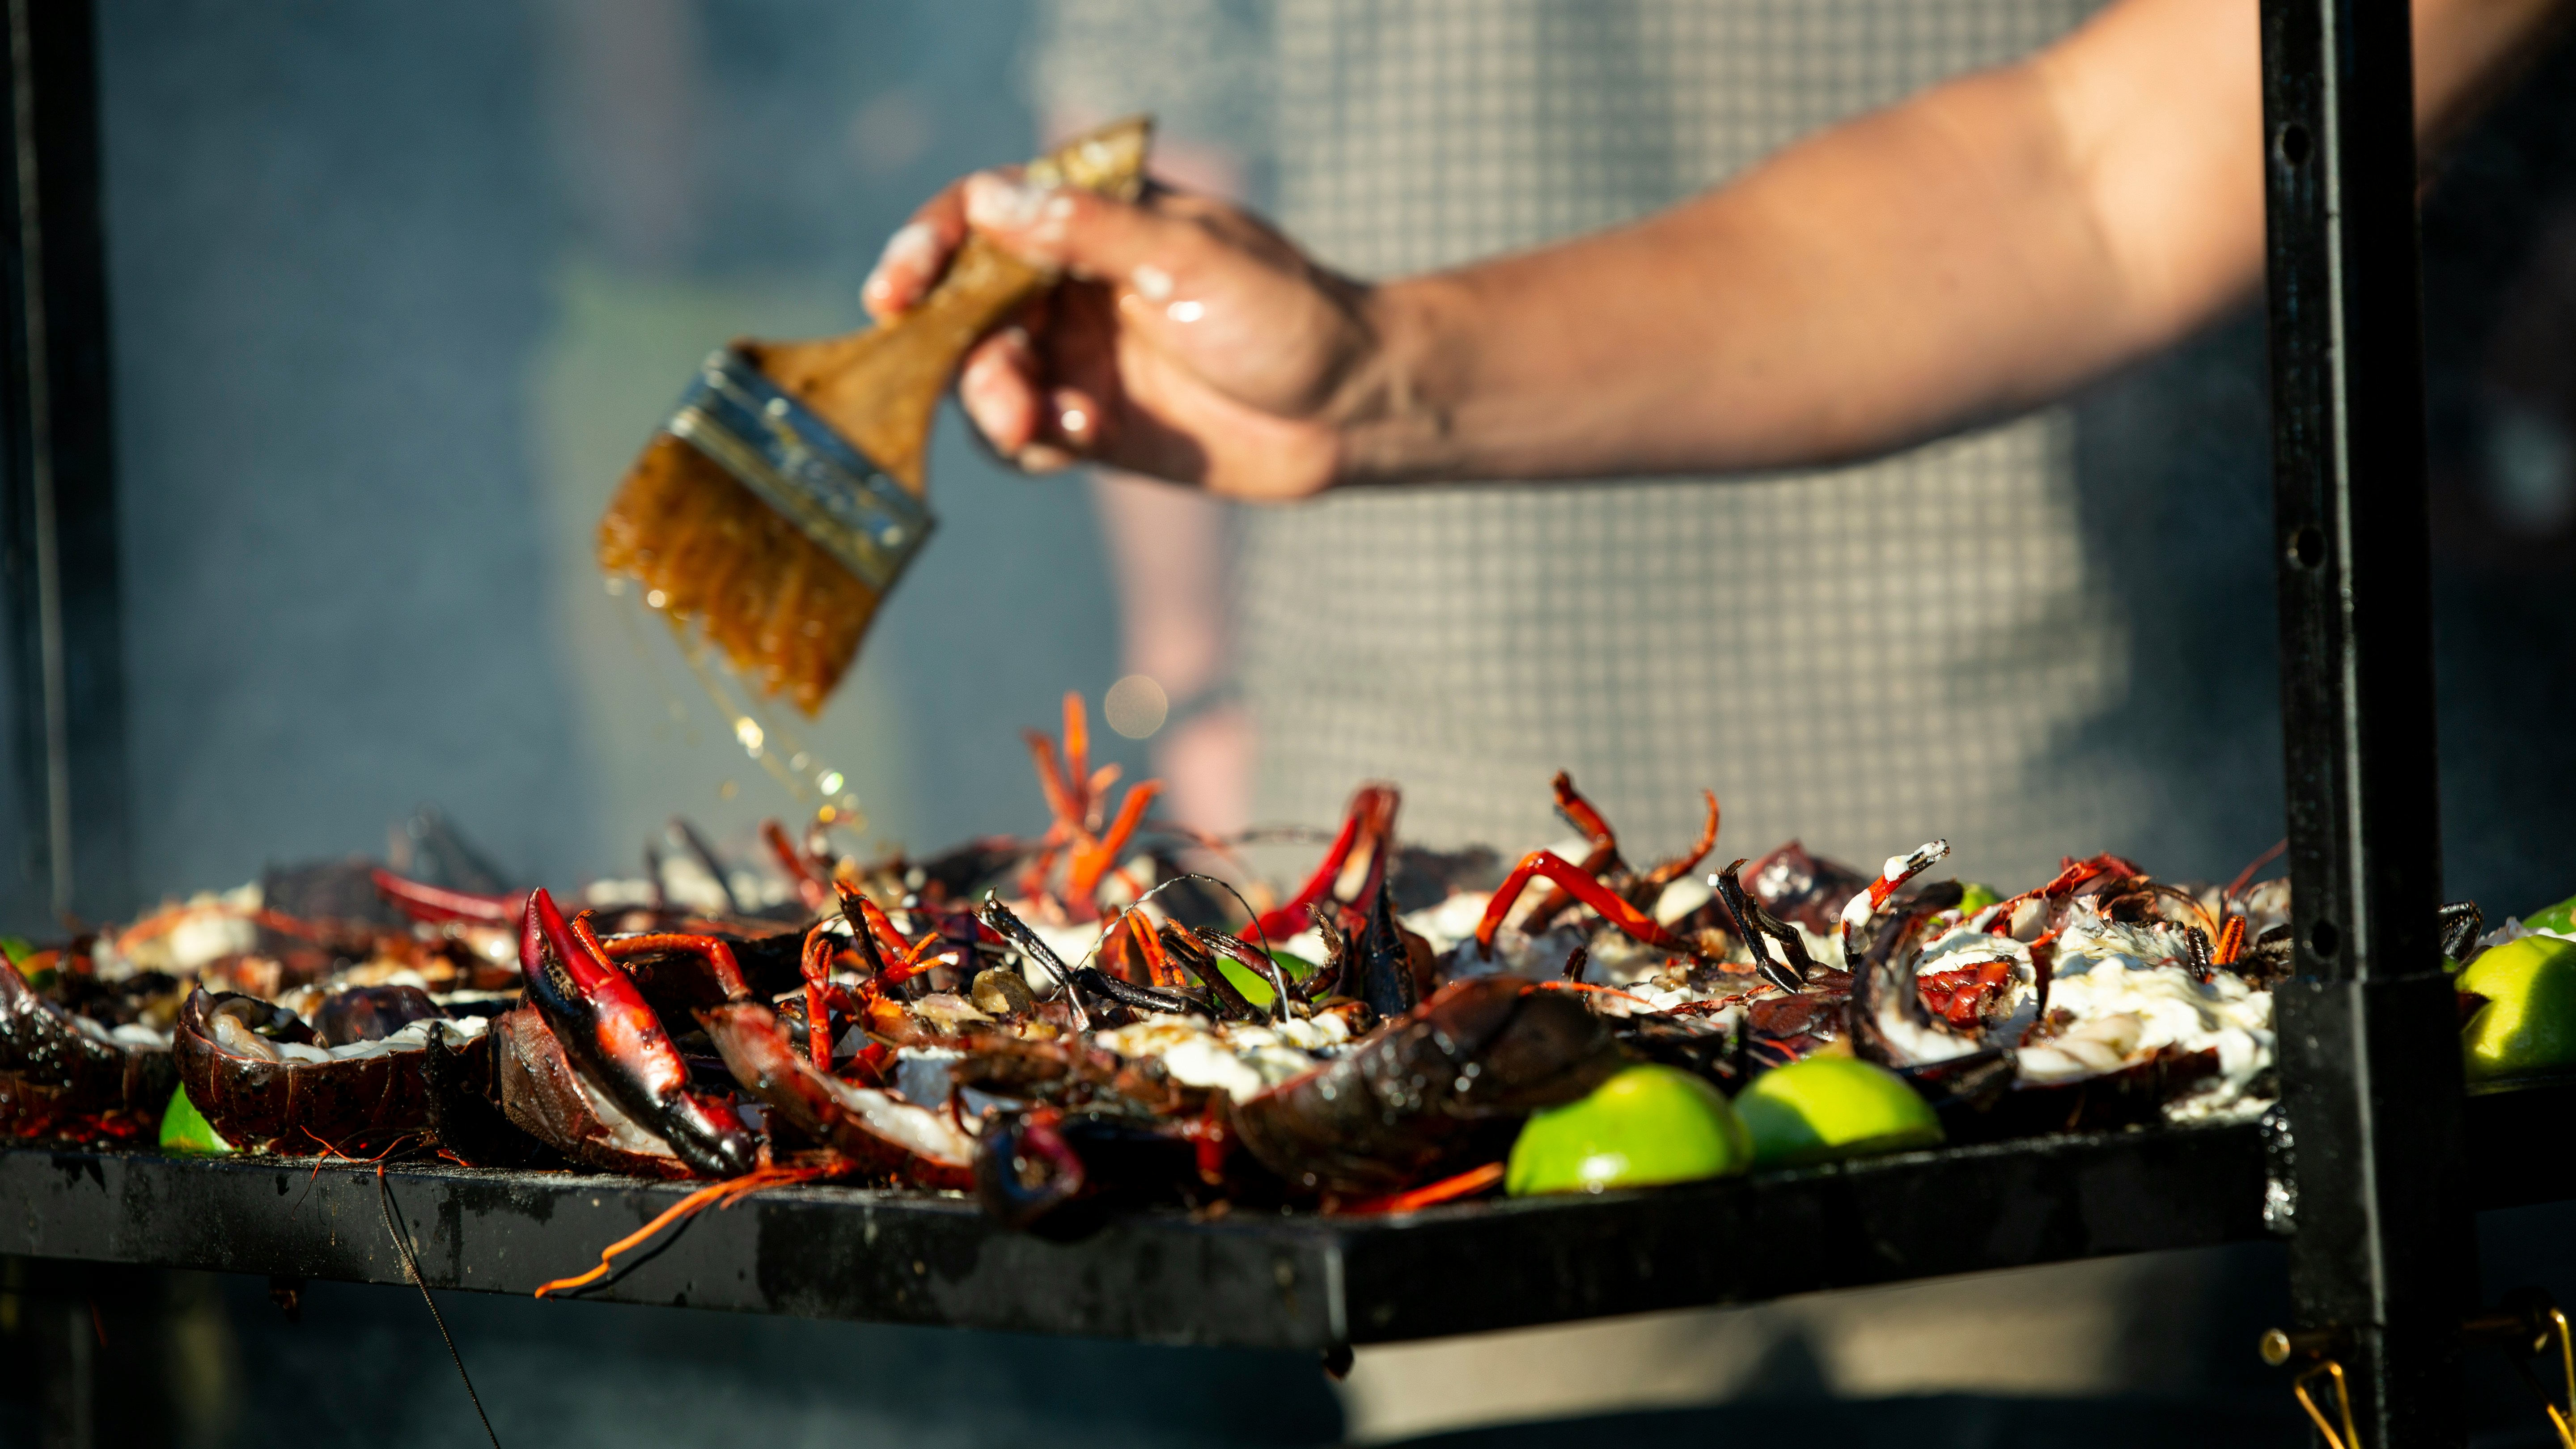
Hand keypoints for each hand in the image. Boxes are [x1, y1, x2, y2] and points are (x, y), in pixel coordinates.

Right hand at [862, 170, 1381, 499]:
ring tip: (1041, 425)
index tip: (900, 288)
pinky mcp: (1088, 423)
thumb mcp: (1191, 258)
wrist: (1351, 409)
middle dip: (957, 350)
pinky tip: (1082, 438)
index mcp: (1094, 218)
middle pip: (965, 305)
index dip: (927, 246)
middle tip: (996, 392)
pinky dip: (1031, 441)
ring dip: (993, 402)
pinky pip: (1021, 436)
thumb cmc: (1287, 315)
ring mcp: (1076, 354)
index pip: (980, 215)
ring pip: (985, 377)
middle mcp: (1071, 282)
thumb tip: (990, 201)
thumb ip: (1089, 232)